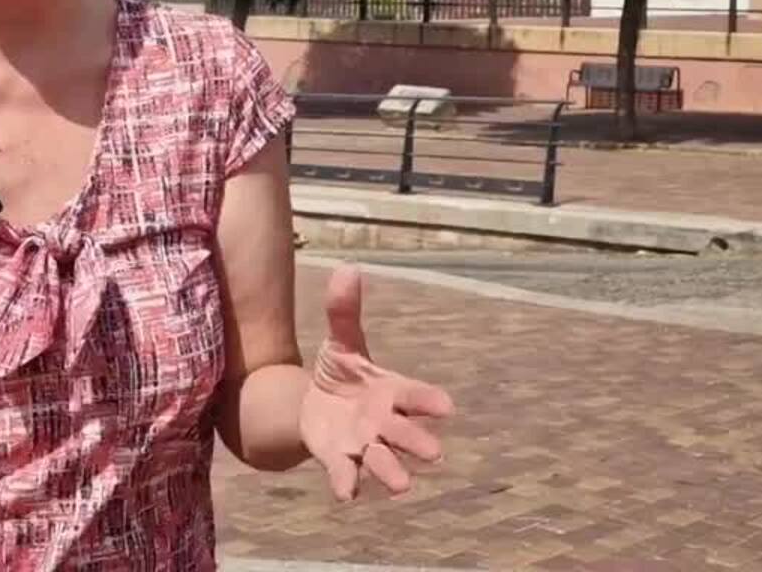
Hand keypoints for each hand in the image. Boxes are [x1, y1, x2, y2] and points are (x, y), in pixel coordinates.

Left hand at [299, 264, 453, 501]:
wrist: (315, 404)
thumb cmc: (343, 373)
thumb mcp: (342, 342)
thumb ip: (344, 311)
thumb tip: (348, 269)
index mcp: (393, 393)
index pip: (415, 396)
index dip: (429, 401)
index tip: (446, 406)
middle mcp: (385, 423)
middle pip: (405, 434)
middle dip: (418, 443)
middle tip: (434, 453)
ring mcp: (364, 445)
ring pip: (383, 461)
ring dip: (392, 471)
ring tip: (402, 485)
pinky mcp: (340, 459)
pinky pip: (347, 474)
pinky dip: (347, 482)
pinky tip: (347, 493)